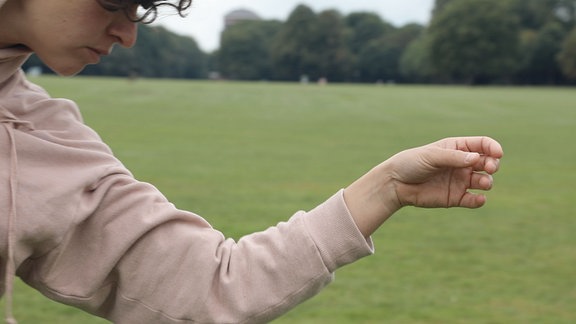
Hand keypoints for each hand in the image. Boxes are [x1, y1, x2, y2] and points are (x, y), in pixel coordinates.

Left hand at [344, 136, 502, 236]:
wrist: (395, 183)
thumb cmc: (411, 163)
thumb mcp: (431, 156)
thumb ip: (453, 157)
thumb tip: (477, 159)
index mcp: (457, 148)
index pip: (482, 145)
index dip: (493, 148)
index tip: (497, 154)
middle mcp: (462, 164)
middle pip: (487, 162)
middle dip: (493, 164)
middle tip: (489, 168)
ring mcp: (460, 181)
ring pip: (483, 181)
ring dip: (487, 182)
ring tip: (483, 183)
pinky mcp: (455, 197)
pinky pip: (473, 200)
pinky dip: (479, 200)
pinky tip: (479, 199)